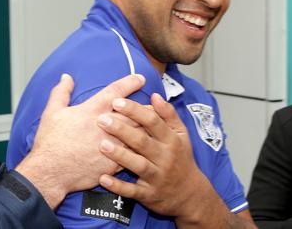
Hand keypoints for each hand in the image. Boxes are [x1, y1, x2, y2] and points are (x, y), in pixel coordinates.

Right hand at [15, 73, 144, 208]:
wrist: (50, 172)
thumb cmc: (50, 142)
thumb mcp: (51, 112)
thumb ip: (61, 92)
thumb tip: (66, 77)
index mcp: (91, 111)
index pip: (116, 91)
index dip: (130, 82)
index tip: (140, 78)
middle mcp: (106, 126)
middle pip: (135, 113)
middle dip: (147, 108)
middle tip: (157, 105)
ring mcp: (112, 146)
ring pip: (138, 135)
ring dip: (148, 130)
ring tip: (158, 127)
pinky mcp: (113, 164)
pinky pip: (133, 155)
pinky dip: (141, 151)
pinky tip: (147, 150)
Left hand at [96, 93, 219, 222]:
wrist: (190, 195)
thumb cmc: (180, 158)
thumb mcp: (181, 135)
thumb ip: (168, 115)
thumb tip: (155, 95)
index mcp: (171, 140)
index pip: (153, 122)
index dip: (135, 110)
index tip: (116, 101)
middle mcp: (165, 158)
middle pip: (142, 142)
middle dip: (122, 130)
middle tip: (102, 119)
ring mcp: (157, 177)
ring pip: (138, 166)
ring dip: (120, 156)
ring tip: (102, 145)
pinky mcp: (149, 195)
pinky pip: (132, 191)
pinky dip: (118, 186)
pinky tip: (103, 178)